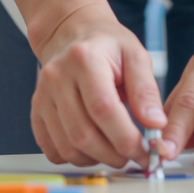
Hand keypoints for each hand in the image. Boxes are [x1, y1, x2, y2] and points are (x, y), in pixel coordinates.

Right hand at [29, 3, 162, 168]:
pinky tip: (93, 149)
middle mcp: (57, 78)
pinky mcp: (37, 111)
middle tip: (134, 156)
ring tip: (115, 152)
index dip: (126, 138)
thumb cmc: (107, 45)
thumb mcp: (135, 56)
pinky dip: (75, 158)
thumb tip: (156, 124)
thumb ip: (146, 90)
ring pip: (67, 146)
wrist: (71, 33)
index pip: (104, 109)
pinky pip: (52, 149)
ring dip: (96, 159)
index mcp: (85, 59)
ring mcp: (43, 96)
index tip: (146, 151)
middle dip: (113, 154)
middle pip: (83, 134)